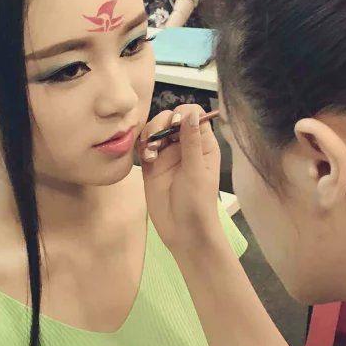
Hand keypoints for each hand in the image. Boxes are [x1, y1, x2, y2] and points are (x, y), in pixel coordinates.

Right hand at [139, 104, 221, 253]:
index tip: (174, 126)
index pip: (193, 115)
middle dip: (161, 124)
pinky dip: (143, 146)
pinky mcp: (151, 166)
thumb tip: (190, 113)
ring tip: (151, 152)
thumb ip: (191, 141)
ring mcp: (167, 155)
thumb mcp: (196, 170)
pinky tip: (147, 158)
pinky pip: (144, 146)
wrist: (183, 232)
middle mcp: (184, 146)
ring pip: (155, 130)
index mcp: (203, 145)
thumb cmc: (197, 203)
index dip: (182, 114)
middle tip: (158, 140)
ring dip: (150, 135)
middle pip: (170, 119)